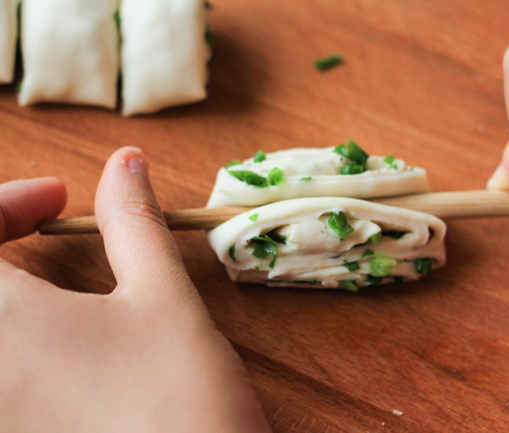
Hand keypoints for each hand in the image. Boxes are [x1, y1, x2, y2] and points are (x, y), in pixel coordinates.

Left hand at [0, 147, 270, 432]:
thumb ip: (133, 222)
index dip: (4, 202)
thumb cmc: (179, 399)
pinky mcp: (7, 428)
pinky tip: (45, 335)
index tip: (59, 201)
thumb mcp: (162, 299)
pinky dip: (8, 331)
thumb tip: (124, 163)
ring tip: (36, 278)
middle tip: (32, 230)